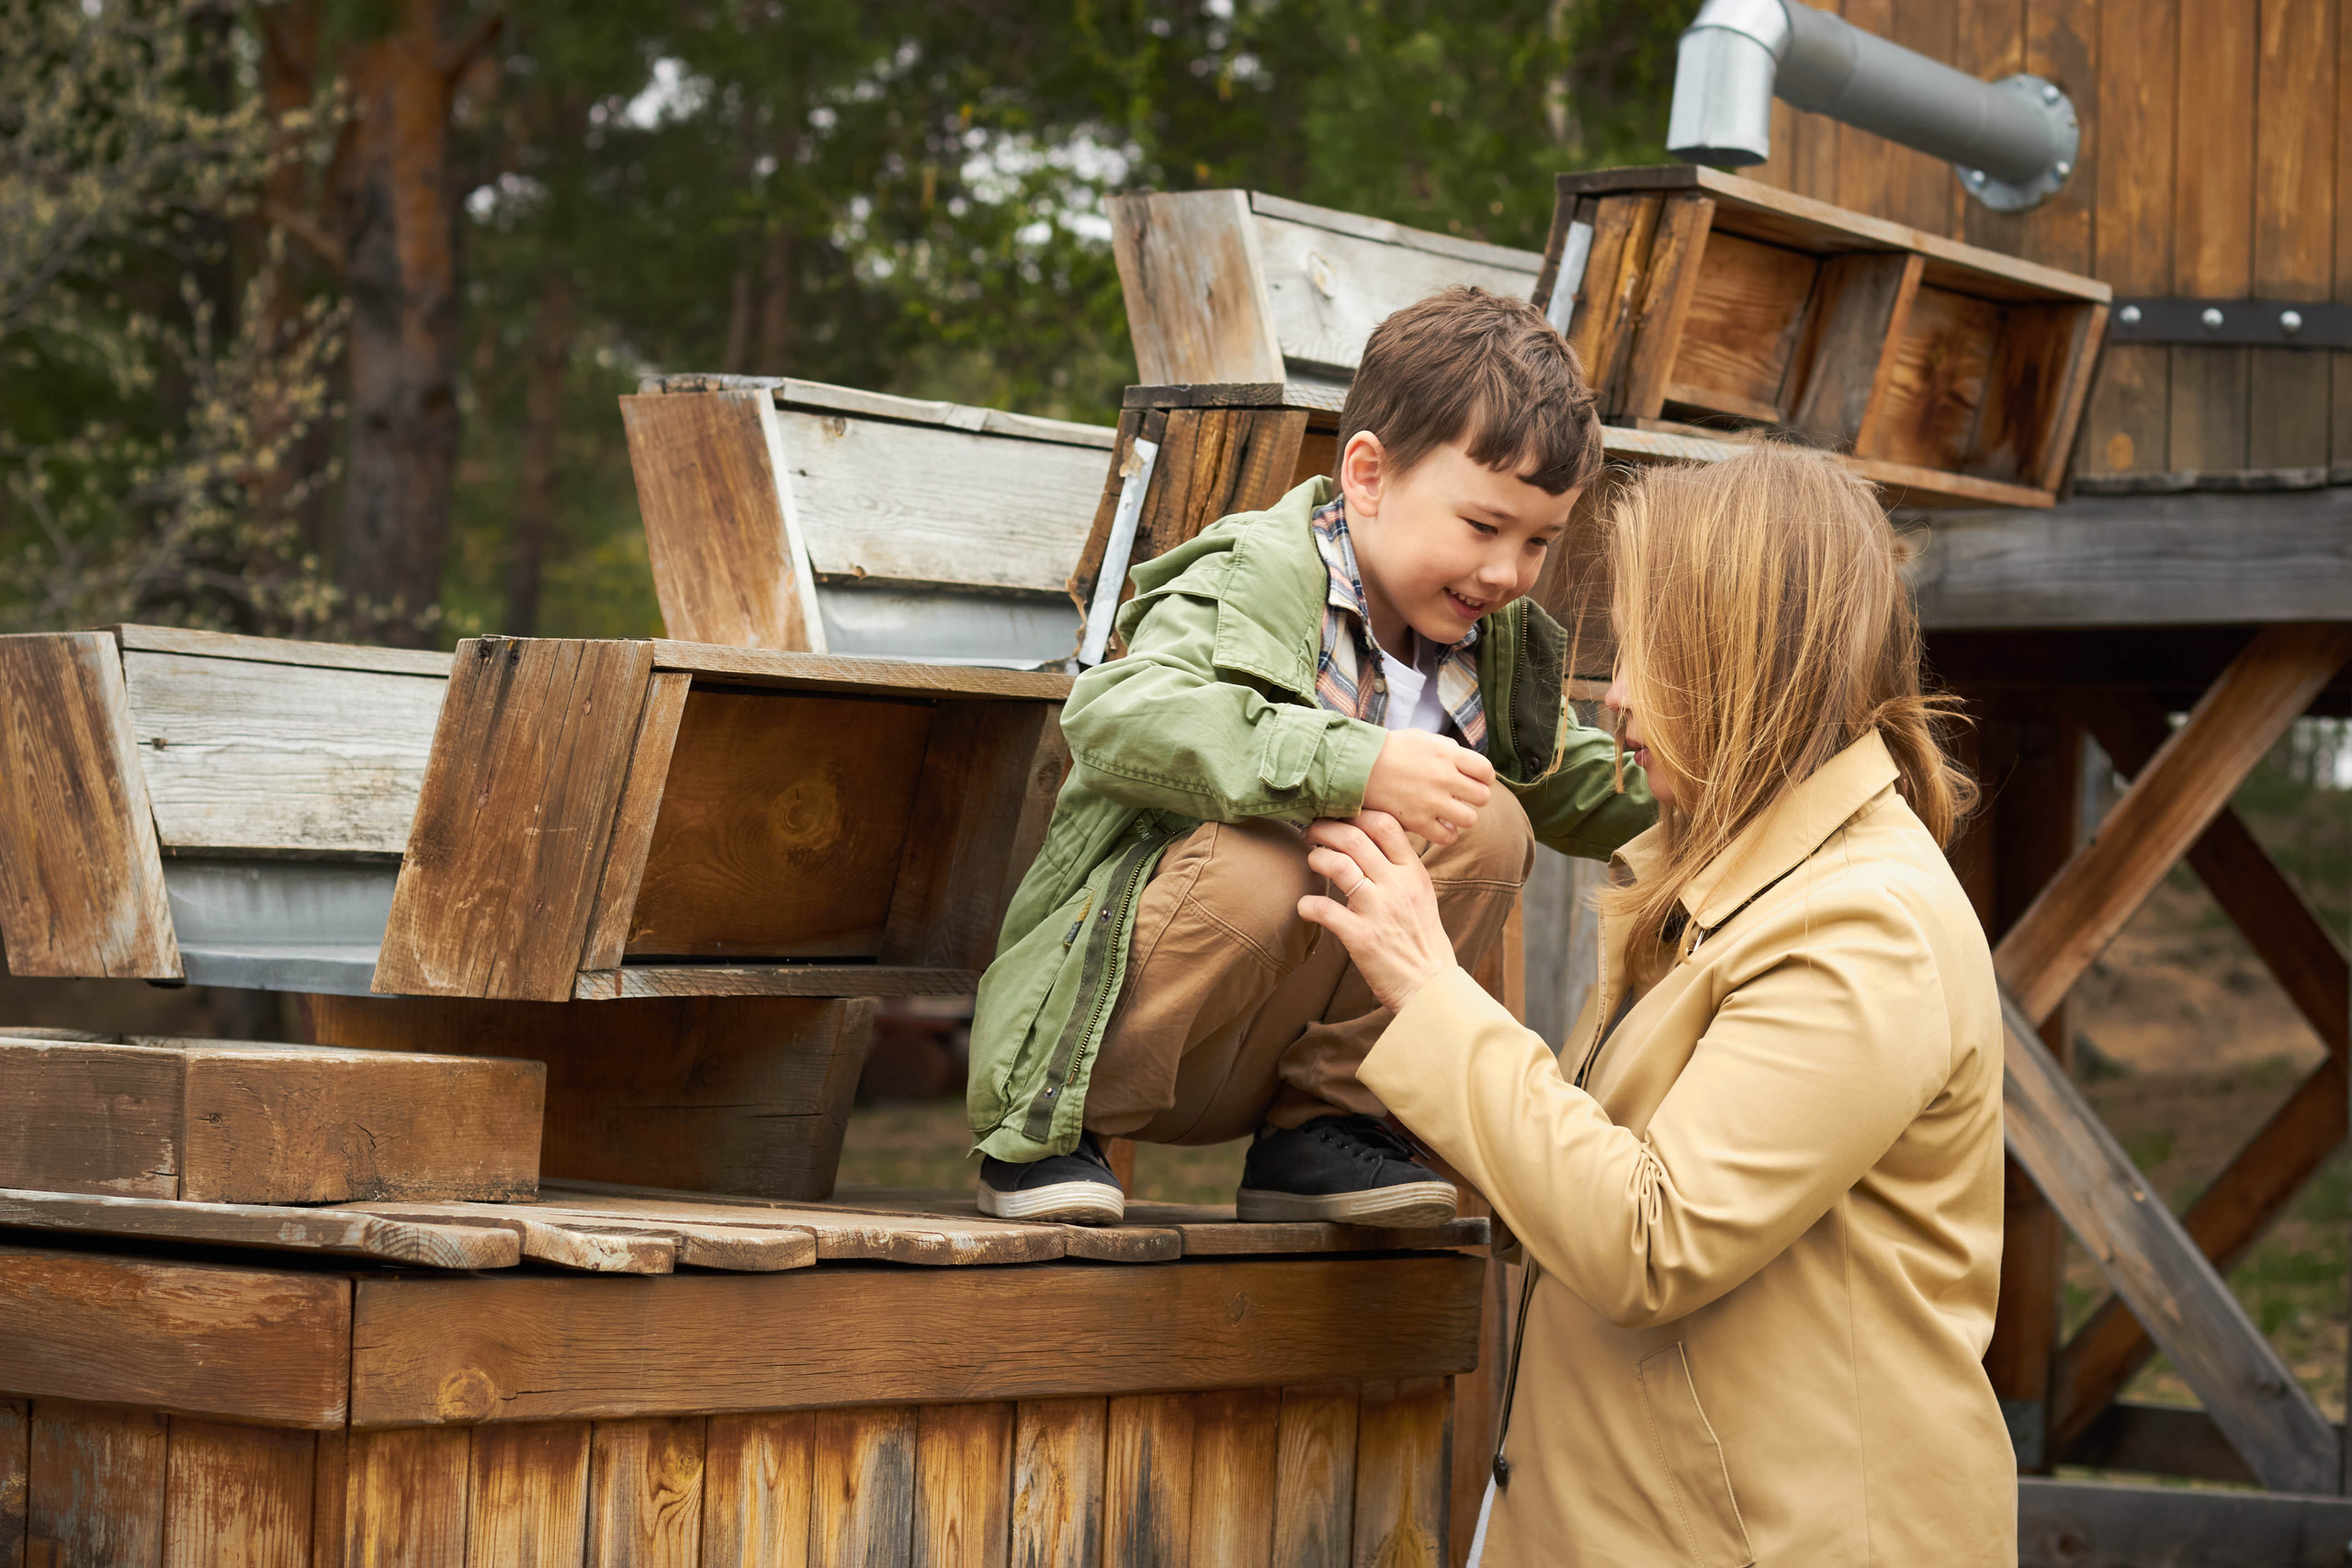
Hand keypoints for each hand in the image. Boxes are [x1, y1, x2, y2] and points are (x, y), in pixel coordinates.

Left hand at [1296, 812, 1455, 1010]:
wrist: (1431, 987)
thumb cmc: (1421, 939)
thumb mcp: (1420, 894)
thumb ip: (1397, 867)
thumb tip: (1368, 839)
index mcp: (1413, 872)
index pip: (1385, 824)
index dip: (1354, 814)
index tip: (1337, 817)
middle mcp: (1397, 886)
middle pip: (1355, 838)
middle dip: (1325, 829)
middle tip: (1311, 832)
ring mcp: (1379, 911)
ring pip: (1338, 866)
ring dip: (1316, 858)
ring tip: (1311, 860)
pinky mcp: (1362, 938)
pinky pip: (1325, 910)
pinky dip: (1307, 904)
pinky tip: (1305, 907)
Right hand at [1362, 730, 1493, 844]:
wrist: (1357, 766)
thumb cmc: (1387, 749)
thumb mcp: (1420, 738)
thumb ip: (1446, 747)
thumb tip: (1464, 758)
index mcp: (1447, 754)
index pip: (1486, 771)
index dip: (1482, 777)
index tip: (1472, 780)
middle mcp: (1444, 778)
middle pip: (1482, 797)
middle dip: (1473, 797)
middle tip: (1459, 797)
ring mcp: (1432, 801)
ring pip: (1470, 819)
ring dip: (1462, 817)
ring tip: (1449, 813)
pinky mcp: (1417, 821)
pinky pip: (1447, 836)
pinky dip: (1447, 833)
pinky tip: (1439, 826)